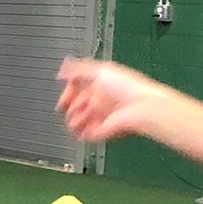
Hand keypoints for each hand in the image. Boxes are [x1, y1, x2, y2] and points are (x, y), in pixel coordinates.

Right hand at [56, 57, 170, 141]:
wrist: (141, 108)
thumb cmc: (129, 88)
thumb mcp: (101, 70)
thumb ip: (78, 69)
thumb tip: (62, 70)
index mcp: (101, 85)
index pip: (78, 88)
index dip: (68, 90)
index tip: (65, 91)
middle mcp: (100, 101)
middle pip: (74, 105)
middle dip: (69, 104)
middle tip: (69, 104)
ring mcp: (100, 117)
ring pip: (76, 120)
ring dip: (73, 118)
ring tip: (78, 116)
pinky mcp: (100, 131)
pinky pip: (84, 134)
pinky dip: (80, 131)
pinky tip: (83, 125)